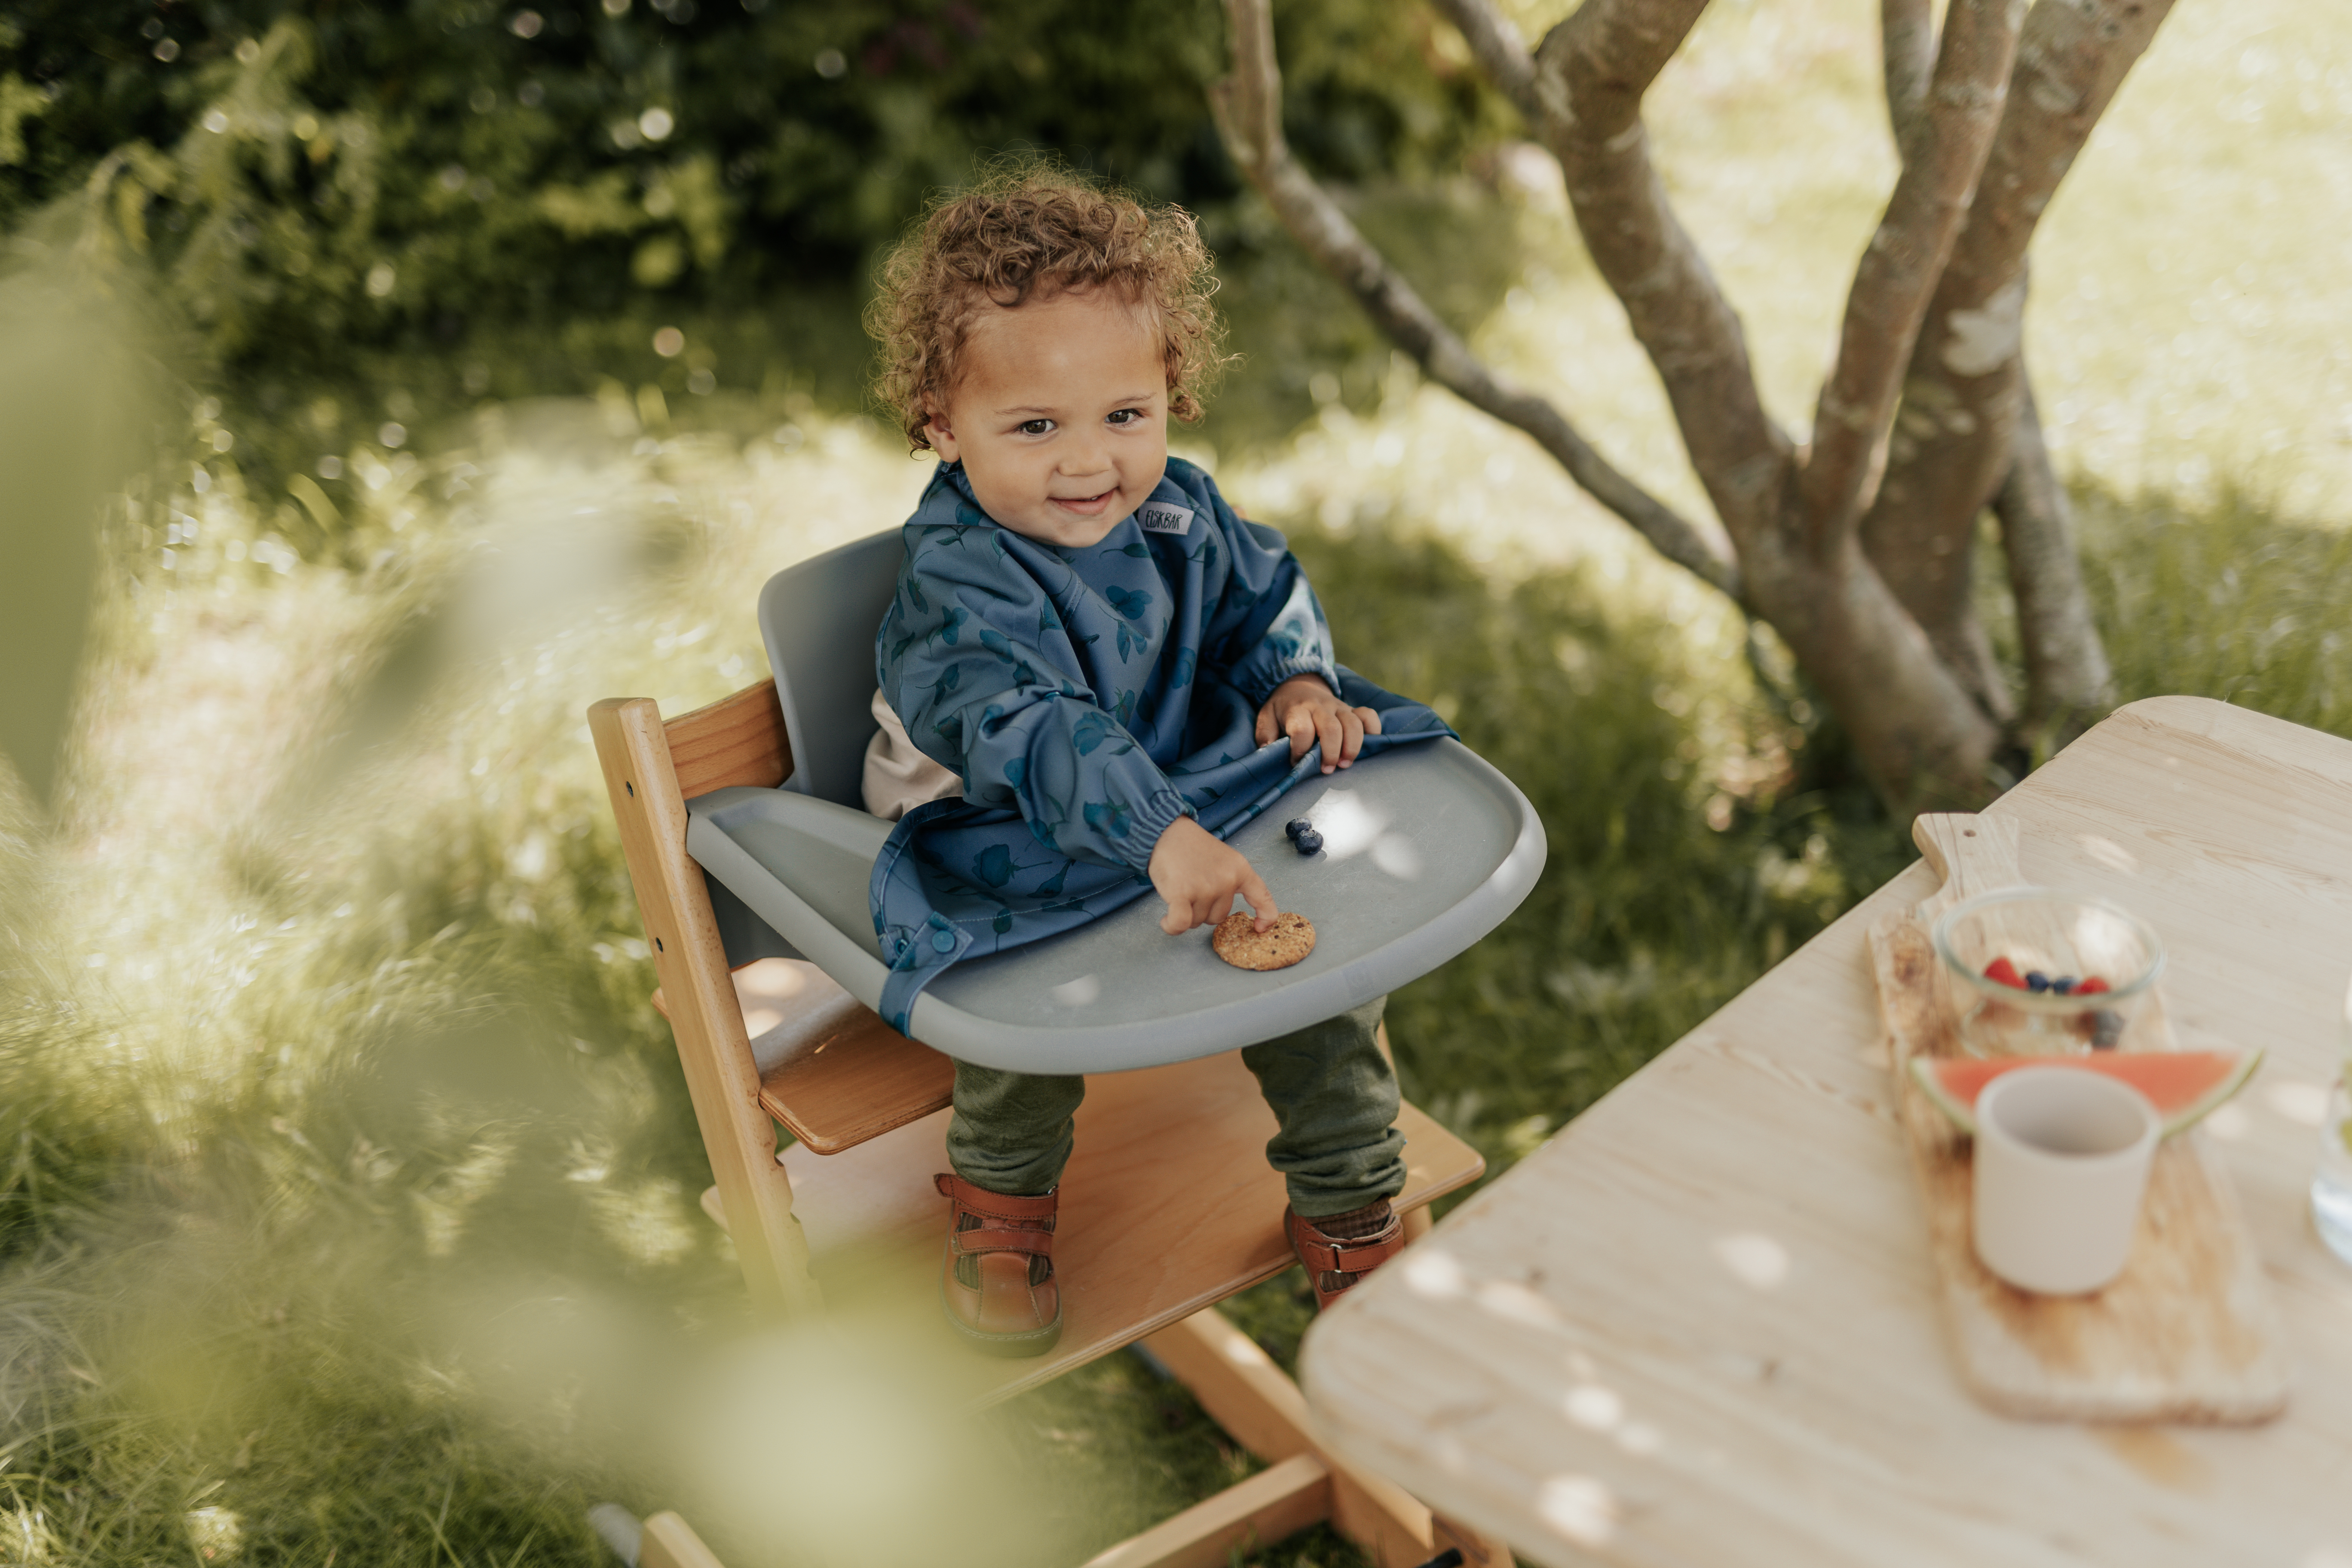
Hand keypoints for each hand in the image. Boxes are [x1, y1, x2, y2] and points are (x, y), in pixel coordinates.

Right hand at [1148, 816, 1276, 934]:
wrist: (1166, 831)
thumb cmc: (1191, 847)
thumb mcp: (1224, 858)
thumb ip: (1231, 881)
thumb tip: (1225, 913)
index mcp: (1240, 869)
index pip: (1262, 897)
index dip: (1266, 916)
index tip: (1260, 927)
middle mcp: (1226, 880)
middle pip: (1218, 917)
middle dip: (1203, 910)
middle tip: (1191, 889)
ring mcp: (1205, 888)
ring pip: (1197, 921)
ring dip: (1186, 913)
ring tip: (1179, 891)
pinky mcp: (1182, 894)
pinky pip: (1180, 923)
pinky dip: (1171, 926)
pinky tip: (1166, 921)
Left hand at [1254, 674, 1383, 773]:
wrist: (1298, 685)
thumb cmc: (1282, 709)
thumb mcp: (1266, 718)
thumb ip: (1265, 735)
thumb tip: (1268, 752)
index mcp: (1297, 710)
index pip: (1302, 729)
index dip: (1300, 749)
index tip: (1295, 761)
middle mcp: (1320, 707)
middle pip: (1331, 729)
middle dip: (1331, 752)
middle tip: (1327, 770)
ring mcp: (1338, 707)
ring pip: (1353, 723)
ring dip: (1352, 747)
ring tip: (1345, 764)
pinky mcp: (1351, 709)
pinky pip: (1368, 715)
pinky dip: (1372, 729)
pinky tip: (1368, 744)